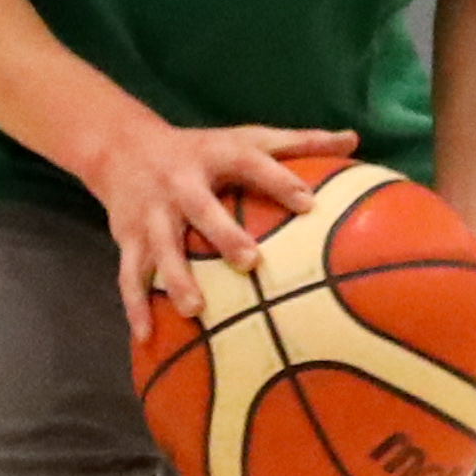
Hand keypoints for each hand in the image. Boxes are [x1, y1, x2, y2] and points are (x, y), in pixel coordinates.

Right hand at [85, 119, 357, 323]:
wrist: (123, 148)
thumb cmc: (203, 150)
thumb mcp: (247, 138)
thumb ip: (299, 143)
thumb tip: (353, 140)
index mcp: (216, 156)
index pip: (251, 163)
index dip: (279, 181)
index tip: (309, 204)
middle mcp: (180, 182)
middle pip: (201, 208)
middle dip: (222, 234)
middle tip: (250, 262)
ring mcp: (151, 212)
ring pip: (161, 247)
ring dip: (175, 278)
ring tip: (195, 311)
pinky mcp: (127, 236)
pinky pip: (130, 274)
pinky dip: (136, 306)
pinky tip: (147, 337)